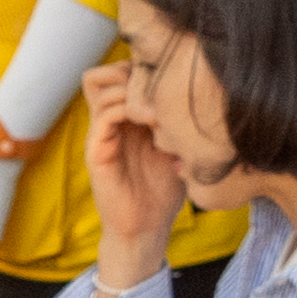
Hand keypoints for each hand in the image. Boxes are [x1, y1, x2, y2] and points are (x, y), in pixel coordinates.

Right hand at [79, 65, 182, 257]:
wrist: (147, 228)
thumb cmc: (163, 189)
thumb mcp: (174, 146)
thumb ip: (175, 121)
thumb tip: (199, 94)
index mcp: (122, 119)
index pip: (116, 74)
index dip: (138, 69)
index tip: (166, 82)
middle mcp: (106, 122)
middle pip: (100, 74)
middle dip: (128, 72)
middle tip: (156, 89)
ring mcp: (99, 135)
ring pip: (97, 87)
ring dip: (130, 89)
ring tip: (157, 108)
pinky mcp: (97, 152)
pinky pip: (103, 116)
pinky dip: (127, 110)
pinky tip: (152, 124)